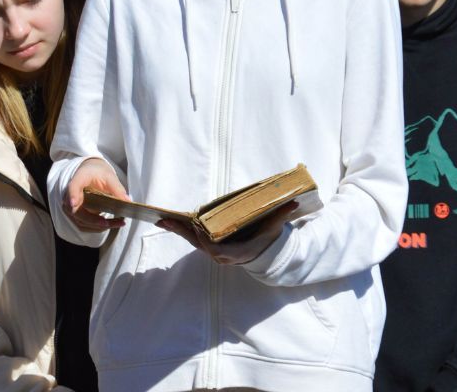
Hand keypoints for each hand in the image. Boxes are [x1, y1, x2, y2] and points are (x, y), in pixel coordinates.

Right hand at [64, 157, 128, 231]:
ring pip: (81, 222)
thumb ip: (117, 188)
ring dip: (99, 226)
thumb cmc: (98, 173)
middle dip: (93, 220)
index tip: (73, 203)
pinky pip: (85, 225)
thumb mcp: (109, 176)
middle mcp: (70, 195)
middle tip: (108, 222)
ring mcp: (71, 207)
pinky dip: (98, 227)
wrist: (90, 173)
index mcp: (78, 179)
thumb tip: (127, 201)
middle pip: (76, 211)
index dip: (72, 196)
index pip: (72, 188)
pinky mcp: (77, 216)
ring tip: (118, 223)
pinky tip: (112, 224)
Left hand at [158, 202, 296, 265]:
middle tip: (167, 221)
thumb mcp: (275, 227)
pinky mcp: (210, 247)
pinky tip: (168, 222)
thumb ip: (283, 214)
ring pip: (193, 242)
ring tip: (162, 220)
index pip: (216, 249)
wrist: (264, 253)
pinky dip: (181, 231)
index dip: (204, 239)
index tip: (195, 227)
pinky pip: (193, 240)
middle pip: (199, 245)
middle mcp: (223, 255)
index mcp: (238, 252)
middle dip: (183, 233)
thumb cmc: (268, 237)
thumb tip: (294, 202)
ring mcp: (215, 252)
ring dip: (178, 231)